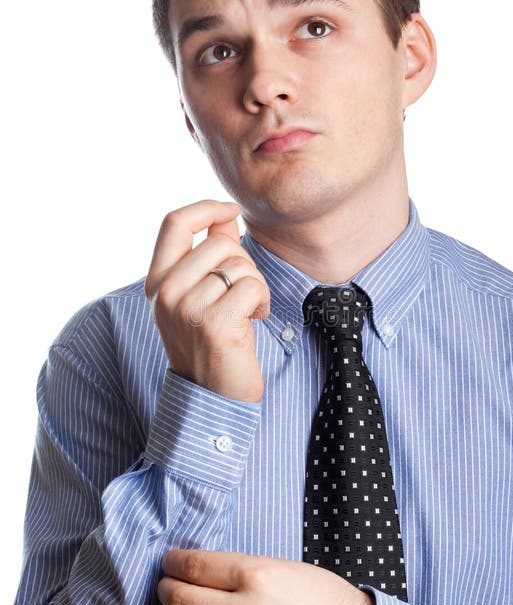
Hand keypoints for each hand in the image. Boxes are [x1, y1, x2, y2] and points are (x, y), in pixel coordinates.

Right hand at [144, 200, 269, 401]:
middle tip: (244, 293)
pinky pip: (252, 286)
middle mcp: (165, 293)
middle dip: (245, 263)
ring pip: (239, 264)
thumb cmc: (214, 343)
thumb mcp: (203, 294)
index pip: (174, 222)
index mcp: (157, 281)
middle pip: (220, 242)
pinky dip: (263, 301)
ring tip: (248, 311)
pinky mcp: (212, 323)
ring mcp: (185, 308)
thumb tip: (225, 214)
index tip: (232, 210)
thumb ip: (211, 254)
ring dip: (256, 285)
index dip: (207, 207)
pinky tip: (255, 320)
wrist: (213, 396)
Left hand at [157, 550, 374, 604]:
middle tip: (167, 582)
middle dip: (166, 588)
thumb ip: (237, 568)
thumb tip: (197, 568)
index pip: (194, 566)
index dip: (174, 562)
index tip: (171, 560)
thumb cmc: (321, 597)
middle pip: (180, 599)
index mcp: (257, 576)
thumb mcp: (281, 566)